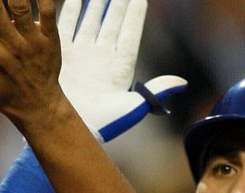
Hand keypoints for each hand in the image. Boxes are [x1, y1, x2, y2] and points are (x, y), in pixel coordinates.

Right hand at [58, 0, 186, 141]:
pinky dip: (72, 10)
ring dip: (96, 3)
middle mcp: (102, 57)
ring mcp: (82, 54)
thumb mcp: (132, 107)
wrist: (65, 129)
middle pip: (112, 23)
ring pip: (91, 20)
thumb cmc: (102, 123)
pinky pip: (68, 26)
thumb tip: (183, 83)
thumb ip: (156, 91)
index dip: (135, 16)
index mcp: (121, 67)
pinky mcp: (62, 55)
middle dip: (117, 3)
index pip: (130, 34)